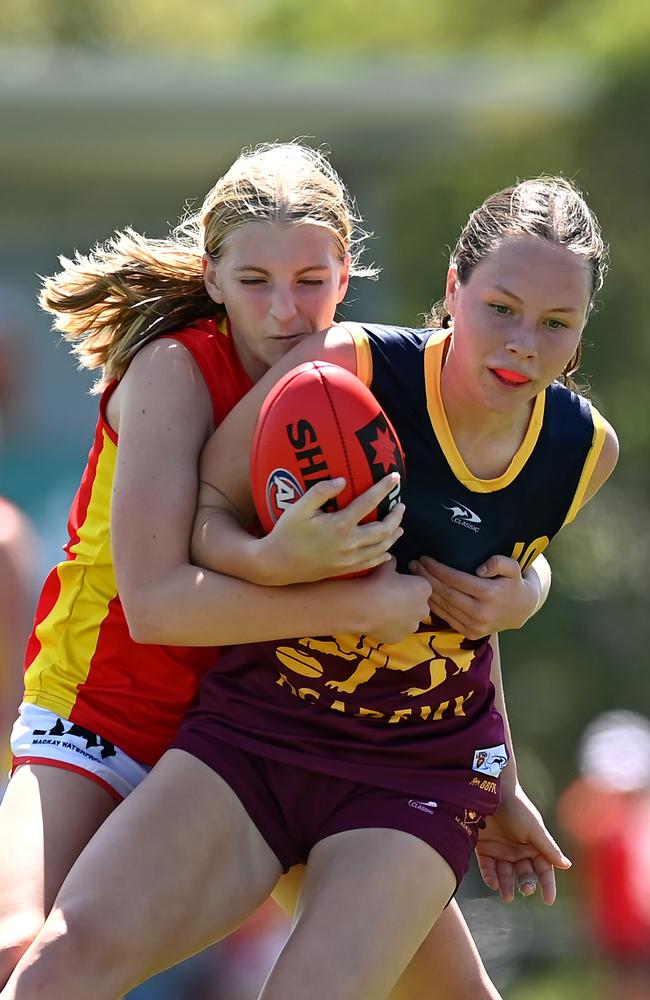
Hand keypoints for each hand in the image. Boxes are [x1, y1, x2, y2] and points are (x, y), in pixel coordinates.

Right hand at [260, 473, 404, 584]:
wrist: (277, 565)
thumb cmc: (286, 533)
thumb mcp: (299, 508)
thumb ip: (320, 491)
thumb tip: (342, 480)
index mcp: (340, 525)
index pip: (369, 502)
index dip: (384, 488)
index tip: (394, 477)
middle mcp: (349, 543)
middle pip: (384, 529)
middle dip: (396, 516)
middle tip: (401, 505)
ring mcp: (349, 559)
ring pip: (381, 548)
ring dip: (394, 535)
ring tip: (399, 526)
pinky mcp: (345, 570)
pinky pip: (371, 563)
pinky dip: (383, 556)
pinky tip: (387, 552)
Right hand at [358, 559, 431, 643]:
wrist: (364, 606)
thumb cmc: (378, 581)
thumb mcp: (386, 564)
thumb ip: (393, 563)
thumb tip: (392, 561)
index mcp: (424, 588)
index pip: (421, 585)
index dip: (409, 583)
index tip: (396, 583)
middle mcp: (424, 609)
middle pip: (418, 604)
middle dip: (408, 601)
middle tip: (390, 596)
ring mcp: (412, 626)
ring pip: (408, 620)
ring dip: (400, 615)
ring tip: (382, 609)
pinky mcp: (400, 638)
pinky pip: (396, 631)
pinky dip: (390, 627)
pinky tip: (378, 620)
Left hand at [408, 554, 540, 638]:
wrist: (521, 610)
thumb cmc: (513, 583)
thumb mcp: (513, 567)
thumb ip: (500, 562)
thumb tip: (480, 568)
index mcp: (490, 594)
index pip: (456, 579)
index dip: (438, 569)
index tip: (425, 558)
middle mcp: (480, 613)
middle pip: (446, 593)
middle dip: (427, 577)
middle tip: (414, 564)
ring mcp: (474, 626)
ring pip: (443, 606)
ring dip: (427, 590)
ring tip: (415, 575)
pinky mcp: (469, 633)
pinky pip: (446, 617)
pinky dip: (433, 605)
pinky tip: (425, 593)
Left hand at [475, 785, 571, 904]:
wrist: (491, 791)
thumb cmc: (517, 807)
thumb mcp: (534, 828)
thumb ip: (548, 848)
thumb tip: (567, 866)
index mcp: (534, 846)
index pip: (543, 870)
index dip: (547, 884)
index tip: (548, 900)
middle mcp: (518, 851)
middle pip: (524, 874)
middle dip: (526, 884)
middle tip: (525, 890)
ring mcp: (501, 850)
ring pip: (506, 875)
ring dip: (507, 886)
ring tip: (507, 896)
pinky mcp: (484, 849)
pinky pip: (488, 867)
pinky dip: (490, 876)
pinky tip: (493, 883)